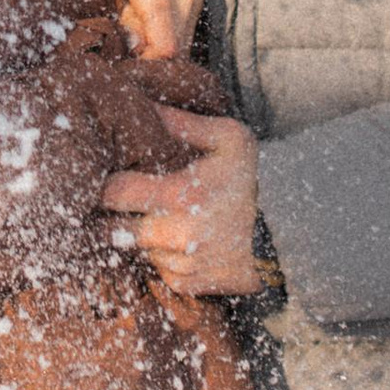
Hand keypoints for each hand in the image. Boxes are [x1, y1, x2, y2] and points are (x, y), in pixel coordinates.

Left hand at [101, 101, 268, 296]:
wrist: (283, 233)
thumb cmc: (247, 181)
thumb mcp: (228, 140)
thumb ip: (183, 124)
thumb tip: (144, 106)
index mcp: (179, 195)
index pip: (112, 193)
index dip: (105, 184)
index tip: (109, 177)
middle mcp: (175, 235)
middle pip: (113, 227)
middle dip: (115, 213)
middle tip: (125, 200)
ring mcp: (179, 263)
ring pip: (135, 248)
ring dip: (139, 234)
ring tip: (160, 217)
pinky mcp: (184, 283)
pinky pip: (154, 269)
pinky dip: (159, 255)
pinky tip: (177, 240)